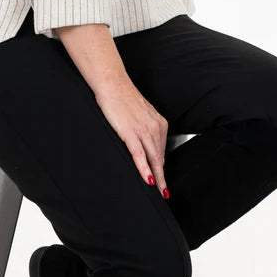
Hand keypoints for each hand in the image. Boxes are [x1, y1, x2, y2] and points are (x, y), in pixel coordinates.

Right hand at [94, 78, 169, 197]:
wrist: (113, 84)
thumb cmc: (123, 97)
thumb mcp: (140, 114)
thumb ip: (145, 128)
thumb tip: (144, 144)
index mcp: (159, 123)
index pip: (161, 150)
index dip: (162, 167)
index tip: (162, 179)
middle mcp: (155, 127)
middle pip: (160, 157)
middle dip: (162, 177)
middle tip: (164, 192)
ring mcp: (143, 130)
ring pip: (153, 159)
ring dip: (156, 177)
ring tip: (158, 191)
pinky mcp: (130, 132)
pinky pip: (139, 154)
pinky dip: (144, 168)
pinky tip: (147, 179)